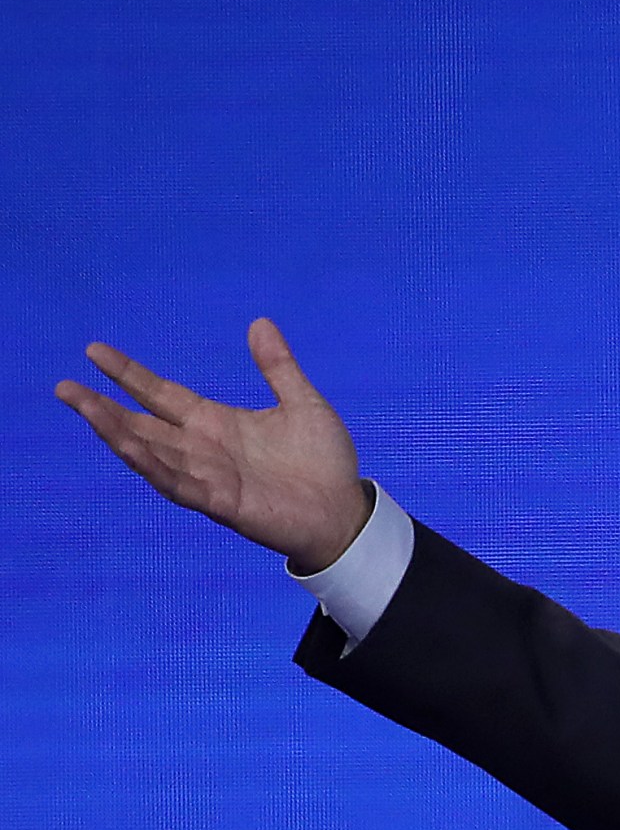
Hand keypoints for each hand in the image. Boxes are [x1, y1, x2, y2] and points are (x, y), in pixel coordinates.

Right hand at [56, 318, 368, 573]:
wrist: (344, 507)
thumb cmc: (322, 460)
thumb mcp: (301, 402)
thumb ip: (277, 366)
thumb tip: (259, 322)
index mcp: (216, 422)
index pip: (160, 394)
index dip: (128, 374)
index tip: (94, 351)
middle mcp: (202, 448)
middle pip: (142, 424)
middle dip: (103, 408)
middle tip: (65, 387)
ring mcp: (208, 476)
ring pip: (151, 454)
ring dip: (118, 435)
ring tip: (87, 411)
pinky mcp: (222, 502)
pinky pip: (180, 484)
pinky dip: (156, 467)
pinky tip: (132, 449)